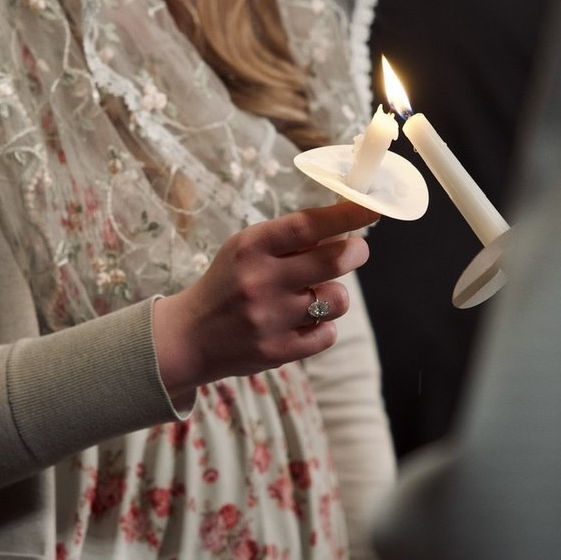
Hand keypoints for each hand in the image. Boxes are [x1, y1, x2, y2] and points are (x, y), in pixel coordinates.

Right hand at [153, 200, 378, 399]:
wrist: (189, 337)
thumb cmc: (228, 284)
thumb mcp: (246, 250)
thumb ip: (290, 241)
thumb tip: (345, 230)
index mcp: (251, 246)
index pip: (307, 224)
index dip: (345, 215)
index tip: (371, 207)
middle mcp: (261, 280)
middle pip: (335, 260)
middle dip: (355, 253)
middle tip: (355, 251)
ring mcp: (270, 318)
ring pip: (337, 299)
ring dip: (332, 295)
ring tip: (311, 297)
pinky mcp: (277, 352)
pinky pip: (328, 333)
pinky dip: (322, 327)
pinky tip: (300, 324)